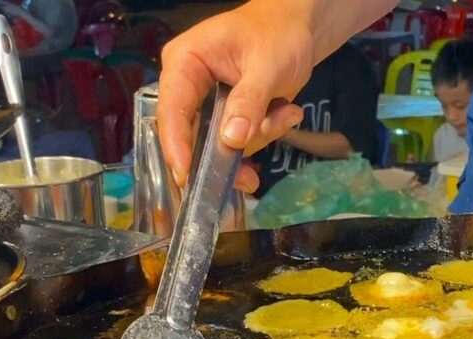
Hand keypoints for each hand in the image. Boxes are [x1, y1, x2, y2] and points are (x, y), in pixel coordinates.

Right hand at [157, 3, 312, 192]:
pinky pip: (240, 141)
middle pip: (193, 135)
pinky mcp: (228, 117)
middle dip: (229, 152)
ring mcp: (209, 104)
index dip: (177, 145)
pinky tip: (287, 113)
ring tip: (286, 112)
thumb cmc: (279, 33)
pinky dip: (265, 134)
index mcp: (184, 63)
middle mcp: (189, 87)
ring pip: (222, 143)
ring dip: (259, 136)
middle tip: (251, 177)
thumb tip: (230, 139)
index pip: (172, 110)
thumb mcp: (267, 65)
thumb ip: (249, 101)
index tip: (186, 176)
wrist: (300, 28)